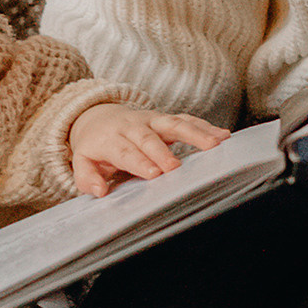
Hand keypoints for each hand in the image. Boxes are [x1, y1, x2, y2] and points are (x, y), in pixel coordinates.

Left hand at [69, 103, 230, 198]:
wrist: (98, 117)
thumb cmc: (96, 147)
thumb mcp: (83, 162)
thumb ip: (87, 178)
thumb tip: (99, 191)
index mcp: (111, 139)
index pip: (126, 151)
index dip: (140, 162)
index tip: (154, 174)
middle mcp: (133, 126)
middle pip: (149, 138)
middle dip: (163, 152)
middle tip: (175, 167)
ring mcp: (152, 120)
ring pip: (174, 124)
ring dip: (195, 133)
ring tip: (215, 144)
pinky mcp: (166, 119)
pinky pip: (187, 120)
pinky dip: (205, 127)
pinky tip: (223, 136)